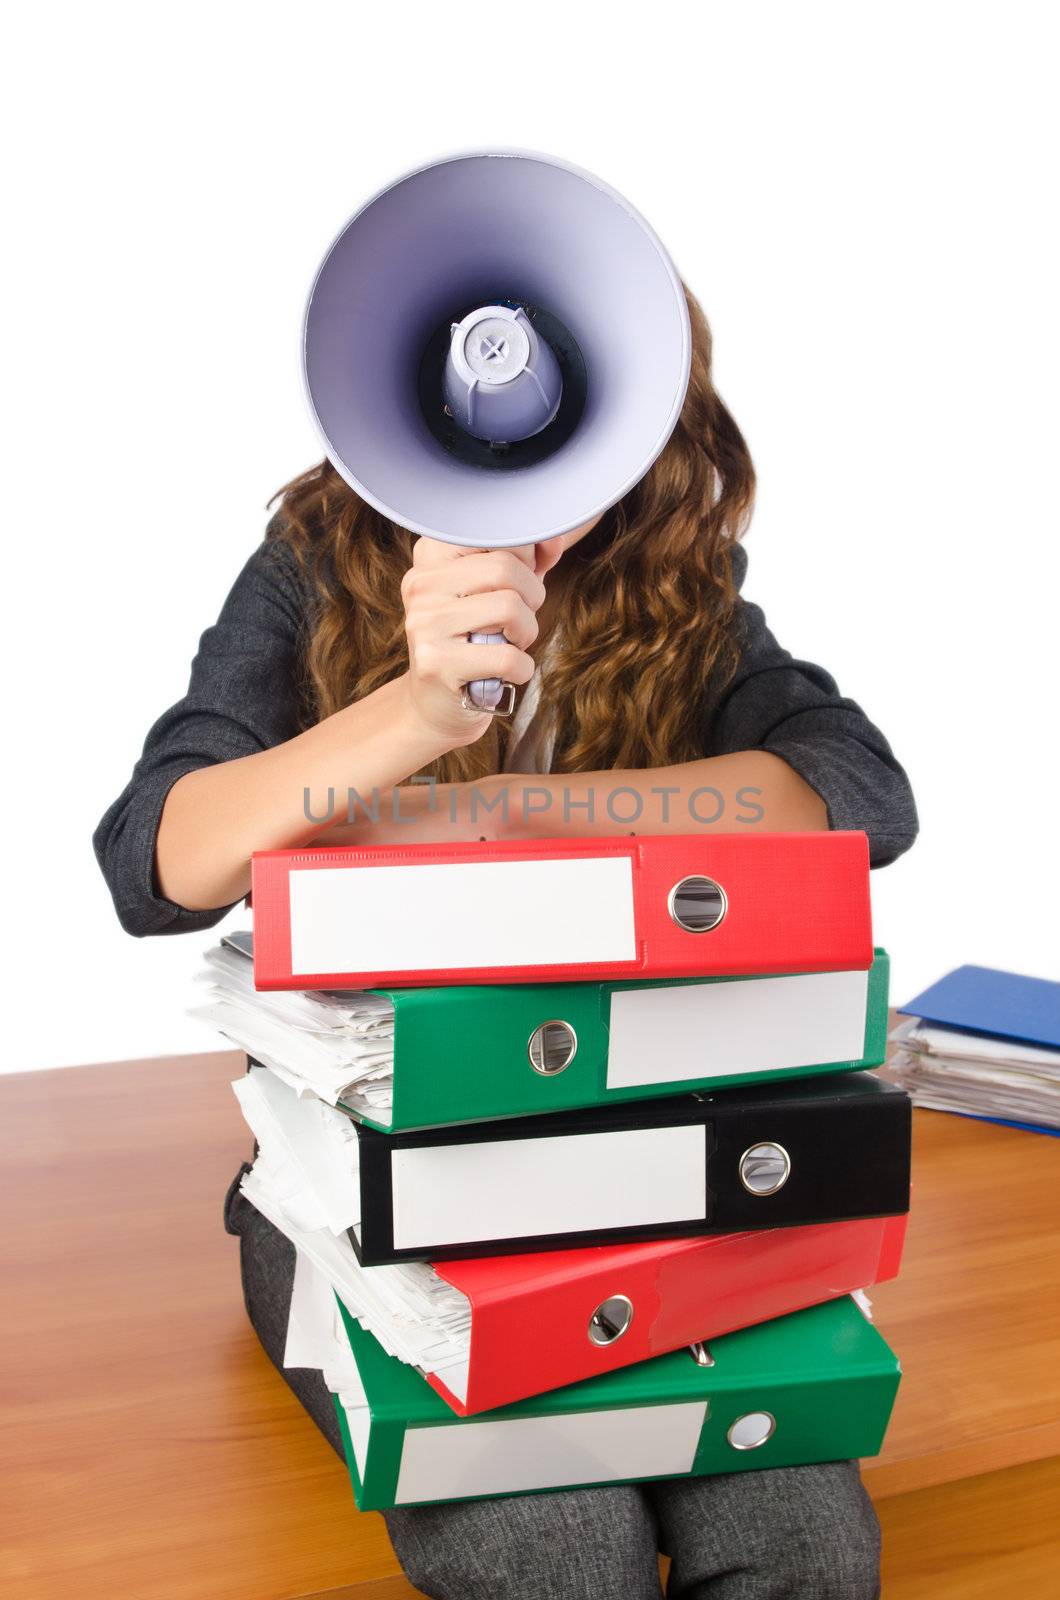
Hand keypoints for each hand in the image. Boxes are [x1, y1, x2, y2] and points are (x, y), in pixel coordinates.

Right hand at [397, 538, 548, 746]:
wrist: (437, 703)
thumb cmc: (475, 639)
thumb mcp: (499, 591)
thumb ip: (528, 559)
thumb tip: (554, 540)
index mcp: (431, 557)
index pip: (494, 532)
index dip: (525, 557)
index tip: (521, 583)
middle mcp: (421, 585)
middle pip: (506, 567)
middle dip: (531, 598)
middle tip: (519, 621)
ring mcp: (424, 624)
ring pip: (510, 608)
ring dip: (527, 632)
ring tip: (511, 644)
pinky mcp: (435, 663)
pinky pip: (507, 656)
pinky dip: (522, 668)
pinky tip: (507, 672)